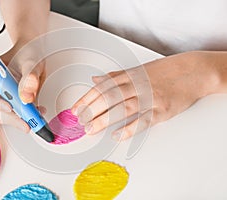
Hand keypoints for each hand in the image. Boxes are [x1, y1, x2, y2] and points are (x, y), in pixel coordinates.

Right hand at [0, 44, 45, 131]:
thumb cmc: (26, 53)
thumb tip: (27, 97)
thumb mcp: (31, 63)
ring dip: (19, 119)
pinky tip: (37, 113)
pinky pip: (13, 116)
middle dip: (10, 116)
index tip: (9, 106)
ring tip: (36, 114)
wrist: (32, 54)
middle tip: (28, 118)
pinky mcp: (9, 104)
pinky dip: (25, 118)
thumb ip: (30, 78)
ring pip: (2, 116)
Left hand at [71, 51, 218, 139]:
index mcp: (131, 75)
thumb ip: (116, 77)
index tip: (77, 107)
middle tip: (80, 120)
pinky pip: (144, 120)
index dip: (88, 98)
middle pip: (110, 97)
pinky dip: (130, 128)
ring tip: (91, 128)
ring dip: (105, 119)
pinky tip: (118, 134)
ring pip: (123, 108)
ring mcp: (151, 98)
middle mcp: (139, 85)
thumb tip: (96, 80)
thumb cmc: (167, 70)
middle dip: (92, 109)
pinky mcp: (162, 110)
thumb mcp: (140, 70)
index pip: (104, 87)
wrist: (195, 71)